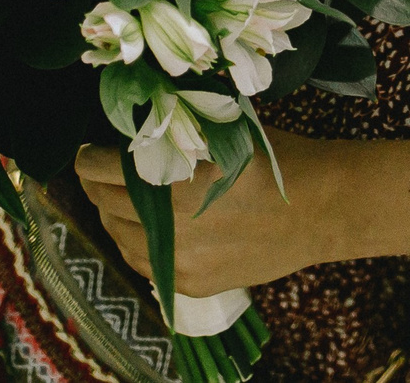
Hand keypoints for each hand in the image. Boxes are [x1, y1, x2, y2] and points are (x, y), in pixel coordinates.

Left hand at [76, 134, 332, 299]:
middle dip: (99, 186)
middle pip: (104, 203)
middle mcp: (168, 222)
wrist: (320, 209)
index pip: (101, 169)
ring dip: (114, 216)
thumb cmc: (274, 160)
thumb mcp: (220, 132)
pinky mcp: (190, 283)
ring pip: (119, 238)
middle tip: (104, 173)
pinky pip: (145, 264)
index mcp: (173, 177)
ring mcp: (178, 259)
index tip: (90, 152)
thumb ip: (175, 135)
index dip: (89, 158)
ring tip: (123, 201)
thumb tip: (136, 126)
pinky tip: (147, 230)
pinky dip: (138, 245)